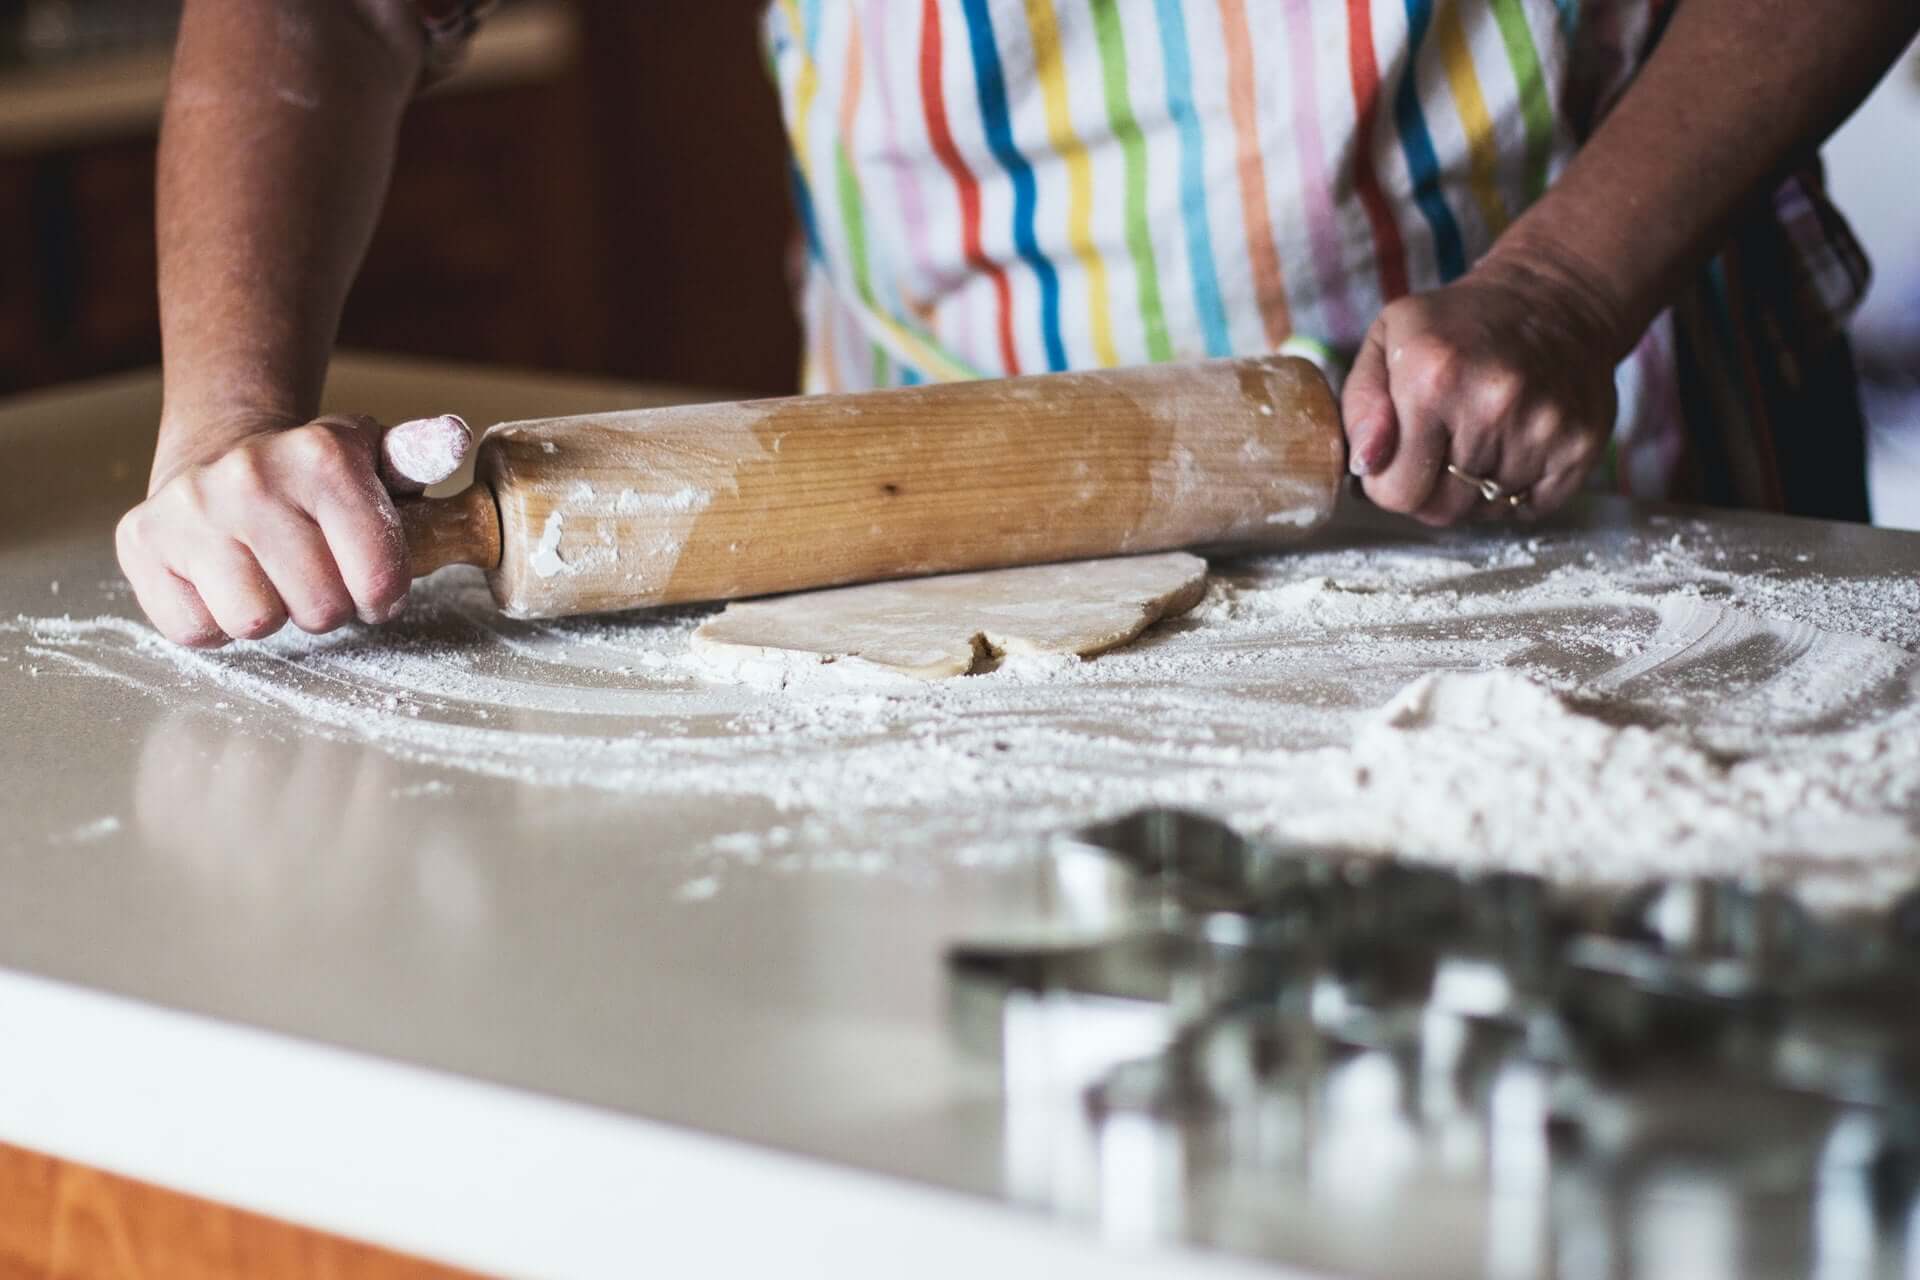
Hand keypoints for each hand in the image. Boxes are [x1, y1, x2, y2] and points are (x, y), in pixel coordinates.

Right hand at [117, 413, 411, 647]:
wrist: (221, 455)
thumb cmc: (316, 480)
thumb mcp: (376, 460)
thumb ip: (421, 456)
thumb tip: (454, 438)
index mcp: (323, 456)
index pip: (379, 579)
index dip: (382, 595)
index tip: (374, 584)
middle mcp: (251, 476)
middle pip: (320, 609)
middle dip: (328, 605)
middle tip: (317, 576)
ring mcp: (189, 509)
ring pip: (256, 622)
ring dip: (273, 612)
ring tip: (272, 576)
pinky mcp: (141, 541)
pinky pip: (196, 629)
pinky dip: (216, 620)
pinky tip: (226, 580)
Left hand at [1339, 250, 1623, 524]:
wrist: (1553, 297)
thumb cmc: (1456, 326)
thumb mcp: (1386, 342)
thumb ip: (1360, 407)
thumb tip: (1366, 465)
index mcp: (1433, 379)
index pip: (1397, 492)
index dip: (1390, 483)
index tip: (1399, 456)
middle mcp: (1492, 404)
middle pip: (1443, 509)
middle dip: (1432, 489)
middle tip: (1441, 447)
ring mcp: (1543, 427)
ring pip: (1487, 509)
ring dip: (1477, 487)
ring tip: (1482, 435)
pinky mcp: (1580, 445)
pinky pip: (1532, 507)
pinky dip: (1520, 489)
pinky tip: (1516, 443)